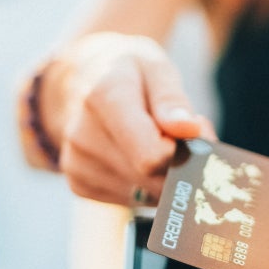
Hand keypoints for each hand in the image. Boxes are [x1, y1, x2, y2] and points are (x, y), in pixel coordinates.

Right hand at [45, 32, 214, 205]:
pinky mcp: (77, 184)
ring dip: (162, 176)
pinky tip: (138, 159)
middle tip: (180, 137)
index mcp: (104, 96)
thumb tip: (189, 130)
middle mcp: (82, 134)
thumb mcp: (157, 69)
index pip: (151, 155)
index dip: (181, 152)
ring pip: (143, 194)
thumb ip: (173, 99)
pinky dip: (145, 185)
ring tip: (156, 144)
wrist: (85, 82)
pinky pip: (130, 200)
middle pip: (150, 178)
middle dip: (178, 164)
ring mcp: (76, 163)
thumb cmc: (131, 75)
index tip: (191, 133)